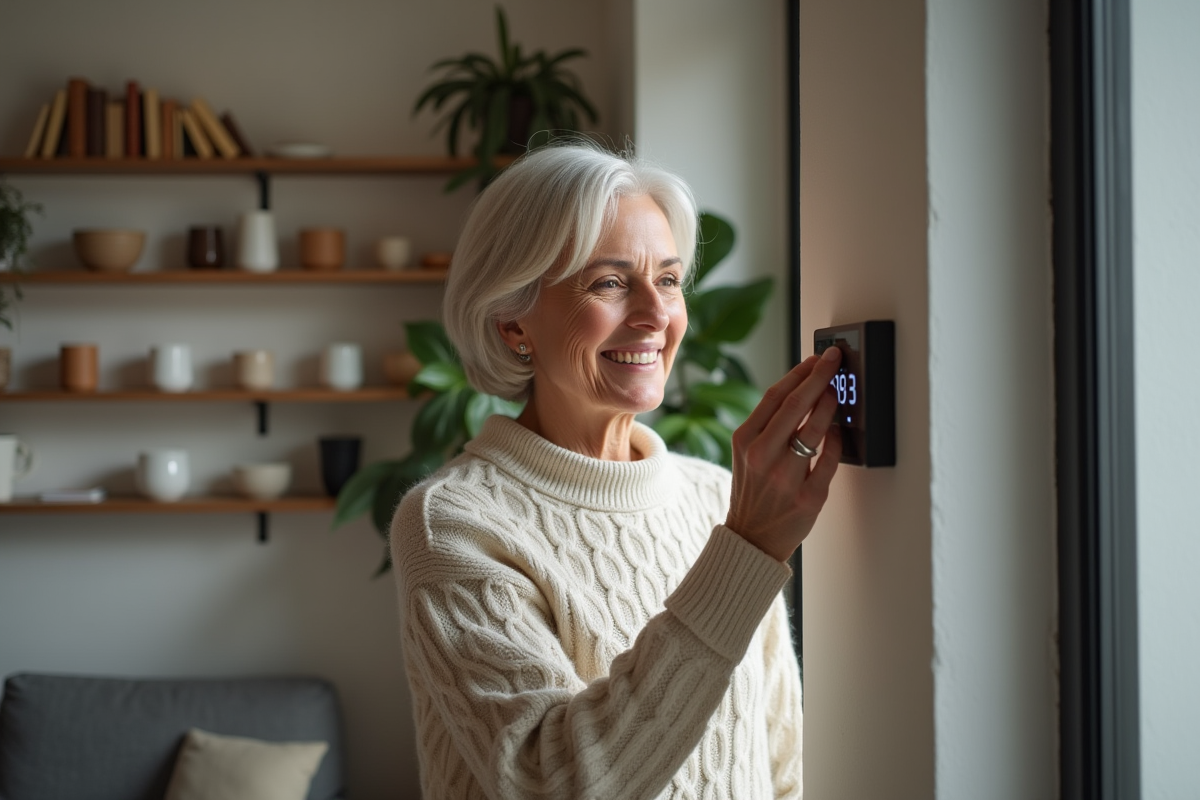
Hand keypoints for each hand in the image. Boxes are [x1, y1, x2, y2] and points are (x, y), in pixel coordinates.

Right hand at [725, 346, 843, 561]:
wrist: (751, 538)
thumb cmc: (753, 490)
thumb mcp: (746, 453)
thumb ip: (768, 425)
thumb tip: (804, 389)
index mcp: (744, 440)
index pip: (775, 396)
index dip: (800, 372)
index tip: (817, 358)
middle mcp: (762, 456)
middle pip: (796, 405)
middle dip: (820, 377)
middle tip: (836, 361)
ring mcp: (786, 478)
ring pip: (816, 429)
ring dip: (831, 405)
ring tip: (838, 392)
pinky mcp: (809, 497)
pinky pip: (831, 459)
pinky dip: (837, 440)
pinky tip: (838, 430)